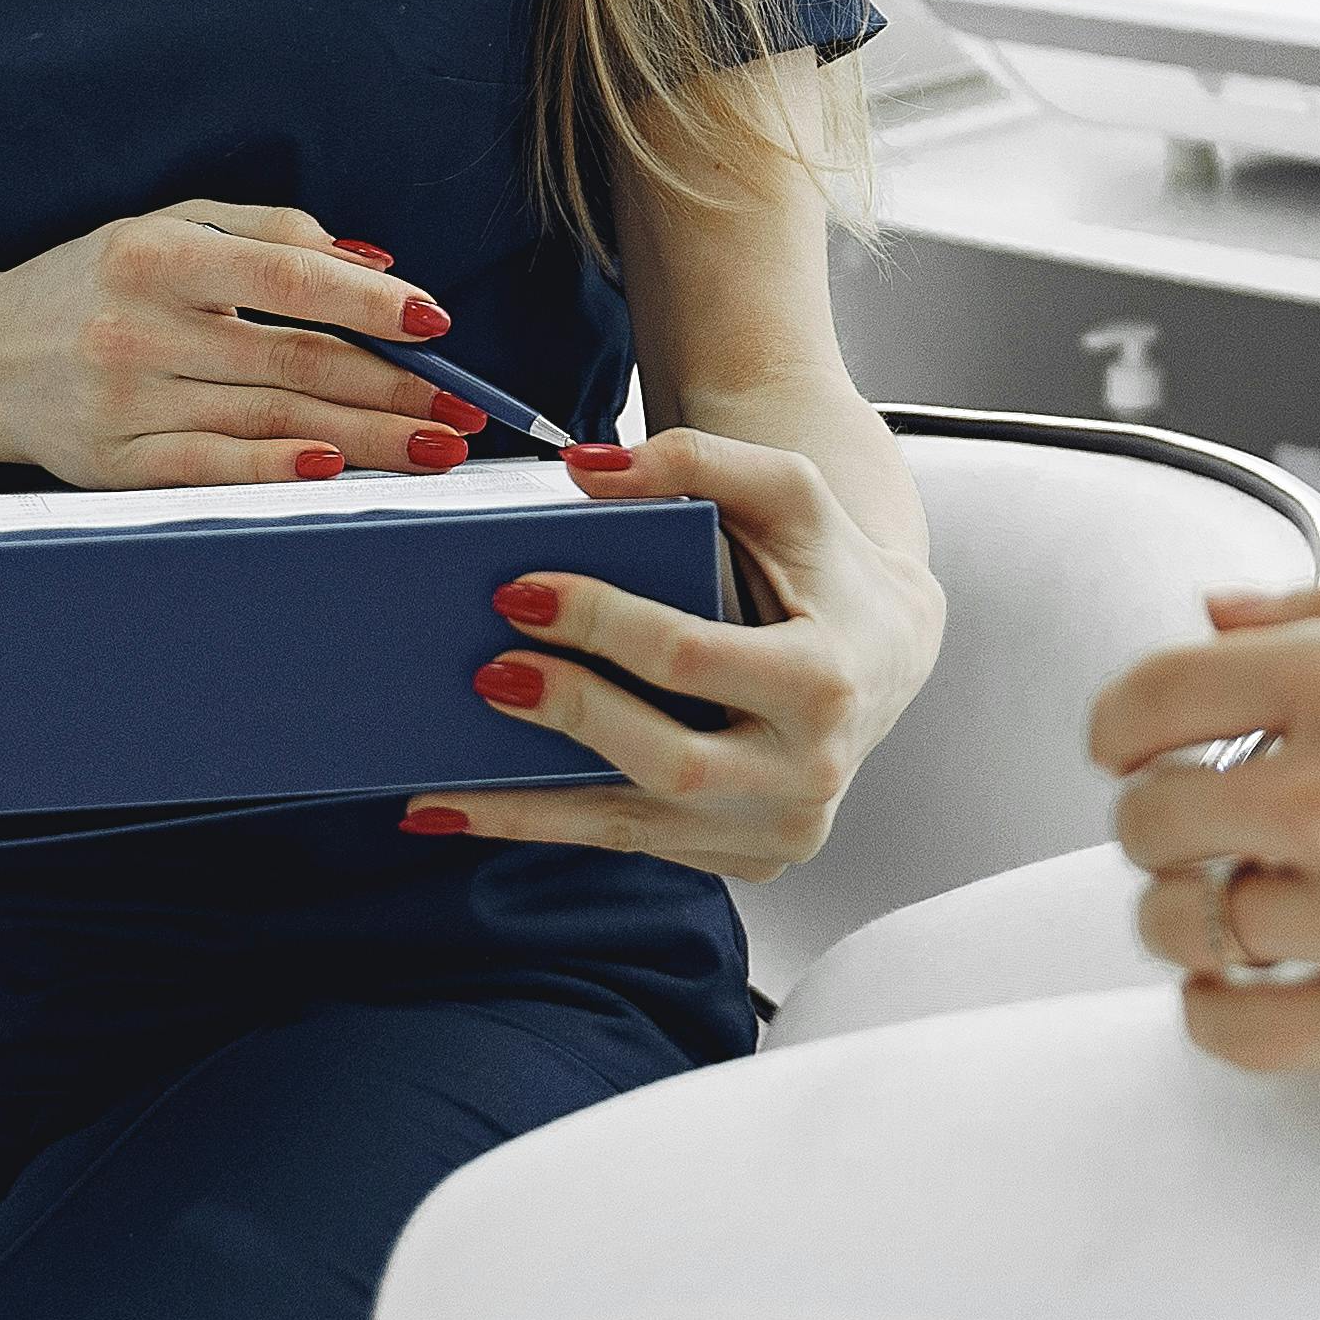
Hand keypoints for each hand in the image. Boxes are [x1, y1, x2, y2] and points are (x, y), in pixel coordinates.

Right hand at [0, 200, 472, 485]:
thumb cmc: (89, 283)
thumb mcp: (166, 227)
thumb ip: (268, 232)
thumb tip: (374, 262)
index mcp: (159, 253)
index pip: (289, 275)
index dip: (370, 301)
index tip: (435, 322)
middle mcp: (140, 325)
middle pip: (294, 360)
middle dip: (393, 387)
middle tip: (462, 409)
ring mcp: (125, 399)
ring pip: (270, 420)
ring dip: (364, 438)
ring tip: (432, 447)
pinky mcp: (113, 463)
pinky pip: (211, 469)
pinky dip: (276, 473)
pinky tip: (335, 472)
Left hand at [401, 428, 946, 878]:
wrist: (885, 649)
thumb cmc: (824, 563)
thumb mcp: (781, 488)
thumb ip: (691, 460)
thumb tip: (580, 470)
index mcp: (826, 678)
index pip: (689, 658)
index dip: (598, 625)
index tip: (518, 592)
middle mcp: (810, 771)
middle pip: (665, 759)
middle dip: (567, 714)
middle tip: (486, 672)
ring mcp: (781, 830)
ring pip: (637, 827)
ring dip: (528, 812)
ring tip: (434, 794)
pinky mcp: (750, 860)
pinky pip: (641, 844)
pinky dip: (558, 828)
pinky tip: (481, 812)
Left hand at [1089, 563, 1319, 1075]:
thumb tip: (1215, 615)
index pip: (1149, 699)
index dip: (1119, 726)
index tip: (1131, 746)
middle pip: (1151, 818)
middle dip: (1156, 817)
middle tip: (1194, 824)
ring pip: (1184, 924)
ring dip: (1185, 910)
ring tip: (1227, 900)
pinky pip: (1241, 1031)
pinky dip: (1213, 1010)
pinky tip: (1238, 985)